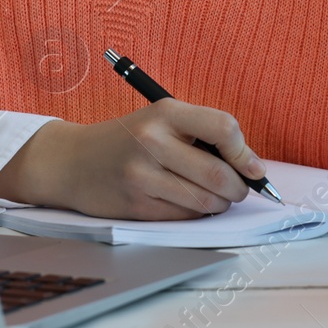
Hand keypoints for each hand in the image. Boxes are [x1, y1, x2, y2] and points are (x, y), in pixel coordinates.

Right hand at [0, 99, 267, 219]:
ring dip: (220, 204)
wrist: (73, 161)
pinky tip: (188, 203)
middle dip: (238, 187)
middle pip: (218, 173)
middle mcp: (152, 141)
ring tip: (214, 196)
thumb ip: (203, 135)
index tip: (254, 168)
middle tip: (239, 189)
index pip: (223, 128)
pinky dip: (197, 213)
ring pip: (205, 200)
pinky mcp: (136, 205)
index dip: (245, 152)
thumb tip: (251, 167)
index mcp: (166, 112)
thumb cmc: (129, 139)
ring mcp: (142, 175)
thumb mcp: (161, 120)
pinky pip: (184, 216)